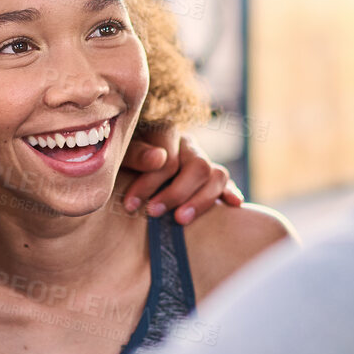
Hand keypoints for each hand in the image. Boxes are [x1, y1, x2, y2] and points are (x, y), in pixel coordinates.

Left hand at [120, 125, 242, 223]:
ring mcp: (202, 161)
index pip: (169, 157)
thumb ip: (137, 154)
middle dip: (177, 193)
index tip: (131, 204)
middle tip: (153, 213)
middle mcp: (188, 146)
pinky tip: (233, 204)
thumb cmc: (121, 162)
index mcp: (166, 133)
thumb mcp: (121, 154)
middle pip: (199, 166)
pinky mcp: (210, 179)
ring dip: (201, 201)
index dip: (150, 182)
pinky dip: (230, 192)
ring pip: (217, 175)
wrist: (126, 167)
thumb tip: (159, 158)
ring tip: (180, 220)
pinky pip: (226, 183)